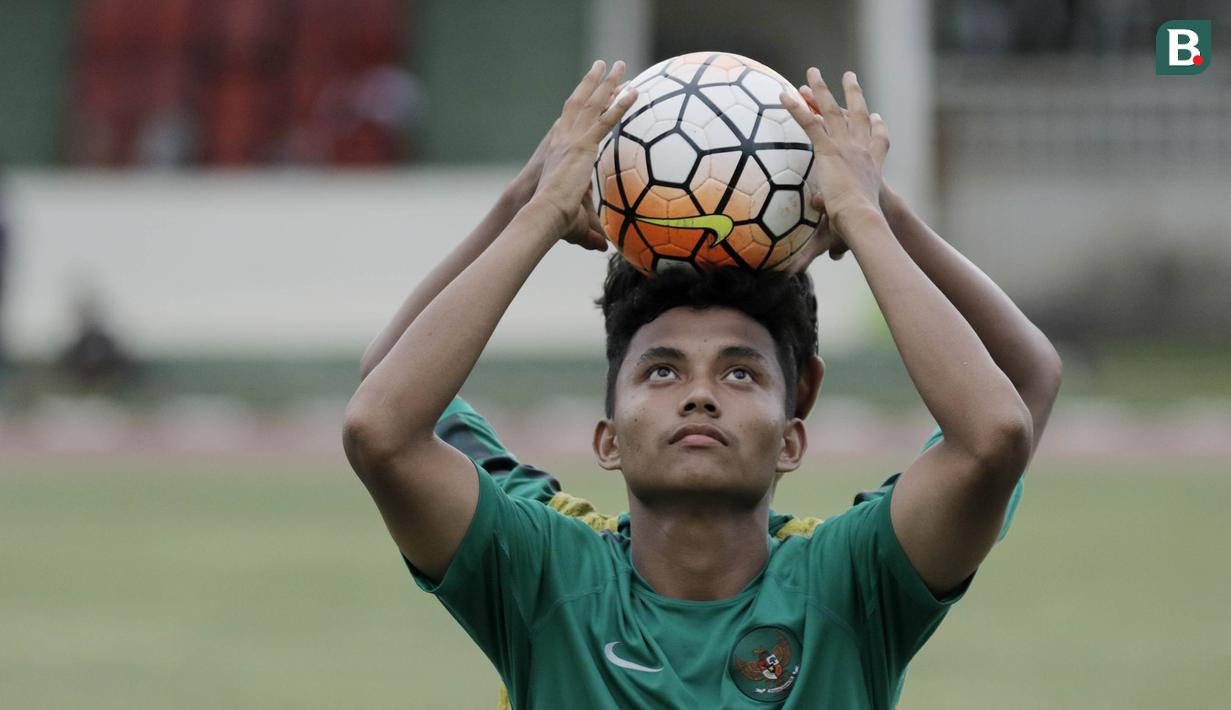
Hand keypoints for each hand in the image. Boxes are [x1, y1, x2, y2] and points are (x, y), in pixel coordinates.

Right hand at [528, 60, 637, 239]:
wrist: (539, 212)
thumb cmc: (551, 219)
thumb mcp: (574, 219)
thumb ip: (591, 229)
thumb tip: (602, 248)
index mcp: (557, 150)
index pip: (571, 122)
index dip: (581, 107)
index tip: (590, 93)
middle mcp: (563, 138)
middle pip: (579, 103)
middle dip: (592, 83)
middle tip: (604, 65)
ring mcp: (572, 139)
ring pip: (592, 104)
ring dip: (606, 82)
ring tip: (618, 65)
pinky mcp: (583, 146)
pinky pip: (606, 120)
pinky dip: (620, 104)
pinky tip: (632, 90)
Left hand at [780, 68, 888, 237]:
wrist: (864, 219)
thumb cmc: (861, 229)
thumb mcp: (844, 232)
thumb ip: (820, 246)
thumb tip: (802, 268)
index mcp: (872, 167)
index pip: (879, 143)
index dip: (878, 128)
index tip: (878, 117)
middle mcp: (861, 151)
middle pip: (859, 116)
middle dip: (853, 95)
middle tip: (850, 78)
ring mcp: (845, 147)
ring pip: (833, 111)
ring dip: (821, 91)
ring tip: (813, 73)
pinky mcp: (828, 149)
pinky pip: (809, 123)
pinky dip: (796, 108)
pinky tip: (784, 94)